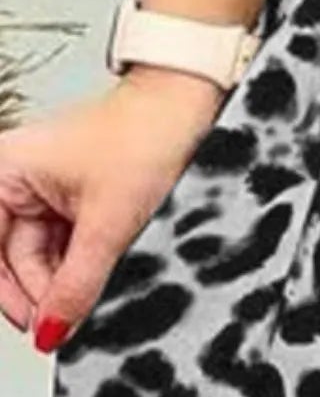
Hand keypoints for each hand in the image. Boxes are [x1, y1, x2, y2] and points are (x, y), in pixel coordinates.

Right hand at [0, 72, 223, 350]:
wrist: (184, 105)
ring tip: (83, 299)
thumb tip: (50, 331)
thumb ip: (76, 285)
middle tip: (60, 323)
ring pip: (38, 255)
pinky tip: (90, 279)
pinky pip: (59, 243)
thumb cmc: (145, 134)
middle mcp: (16, 177)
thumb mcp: (108, 223)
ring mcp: (42, 186)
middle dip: (40, 291)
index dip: (7, 294)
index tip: (31, 326)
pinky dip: (73, 265)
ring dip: (60, 281)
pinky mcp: (67, 194)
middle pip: (11, 258)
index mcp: (5, 172)